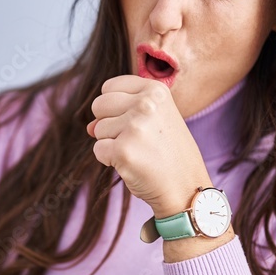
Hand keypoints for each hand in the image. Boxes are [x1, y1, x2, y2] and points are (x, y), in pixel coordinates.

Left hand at [85, 75, 211, 217]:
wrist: (186, 187)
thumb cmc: (169, 152)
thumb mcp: (156, 120)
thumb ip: (122, 112)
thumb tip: (90, 126)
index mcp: (155, 90)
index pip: (110, 86)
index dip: (114, 106)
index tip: (135, 120)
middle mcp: (146, 104)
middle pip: (99, 105)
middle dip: (108, 123)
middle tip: (135, 139)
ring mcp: (134, 127)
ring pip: (97, 129)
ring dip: (112, 143)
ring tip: (139, 151)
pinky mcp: (123, 151)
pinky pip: (99, 150)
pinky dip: (110, 160)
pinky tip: (133, 163)